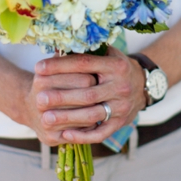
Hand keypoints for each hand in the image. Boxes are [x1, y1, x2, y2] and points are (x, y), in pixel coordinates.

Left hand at [31, 47, 145, 144]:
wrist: (142, 83)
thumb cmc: (114, 65)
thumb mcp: (106, 52)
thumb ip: (84, 49)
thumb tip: (56, 44)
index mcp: (115, 65)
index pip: (83, 64)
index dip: (59, 66)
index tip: (38, 68)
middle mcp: (121, 86)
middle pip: (87, 93)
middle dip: (61, 97)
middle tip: (39, 99)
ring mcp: (122, 106)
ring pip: (93, 115)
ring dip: (68, 118)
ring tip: (46, 118)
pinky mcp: (121, 122)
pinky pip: (102, 132)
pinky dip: (84, 136)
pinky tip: (65, 135)